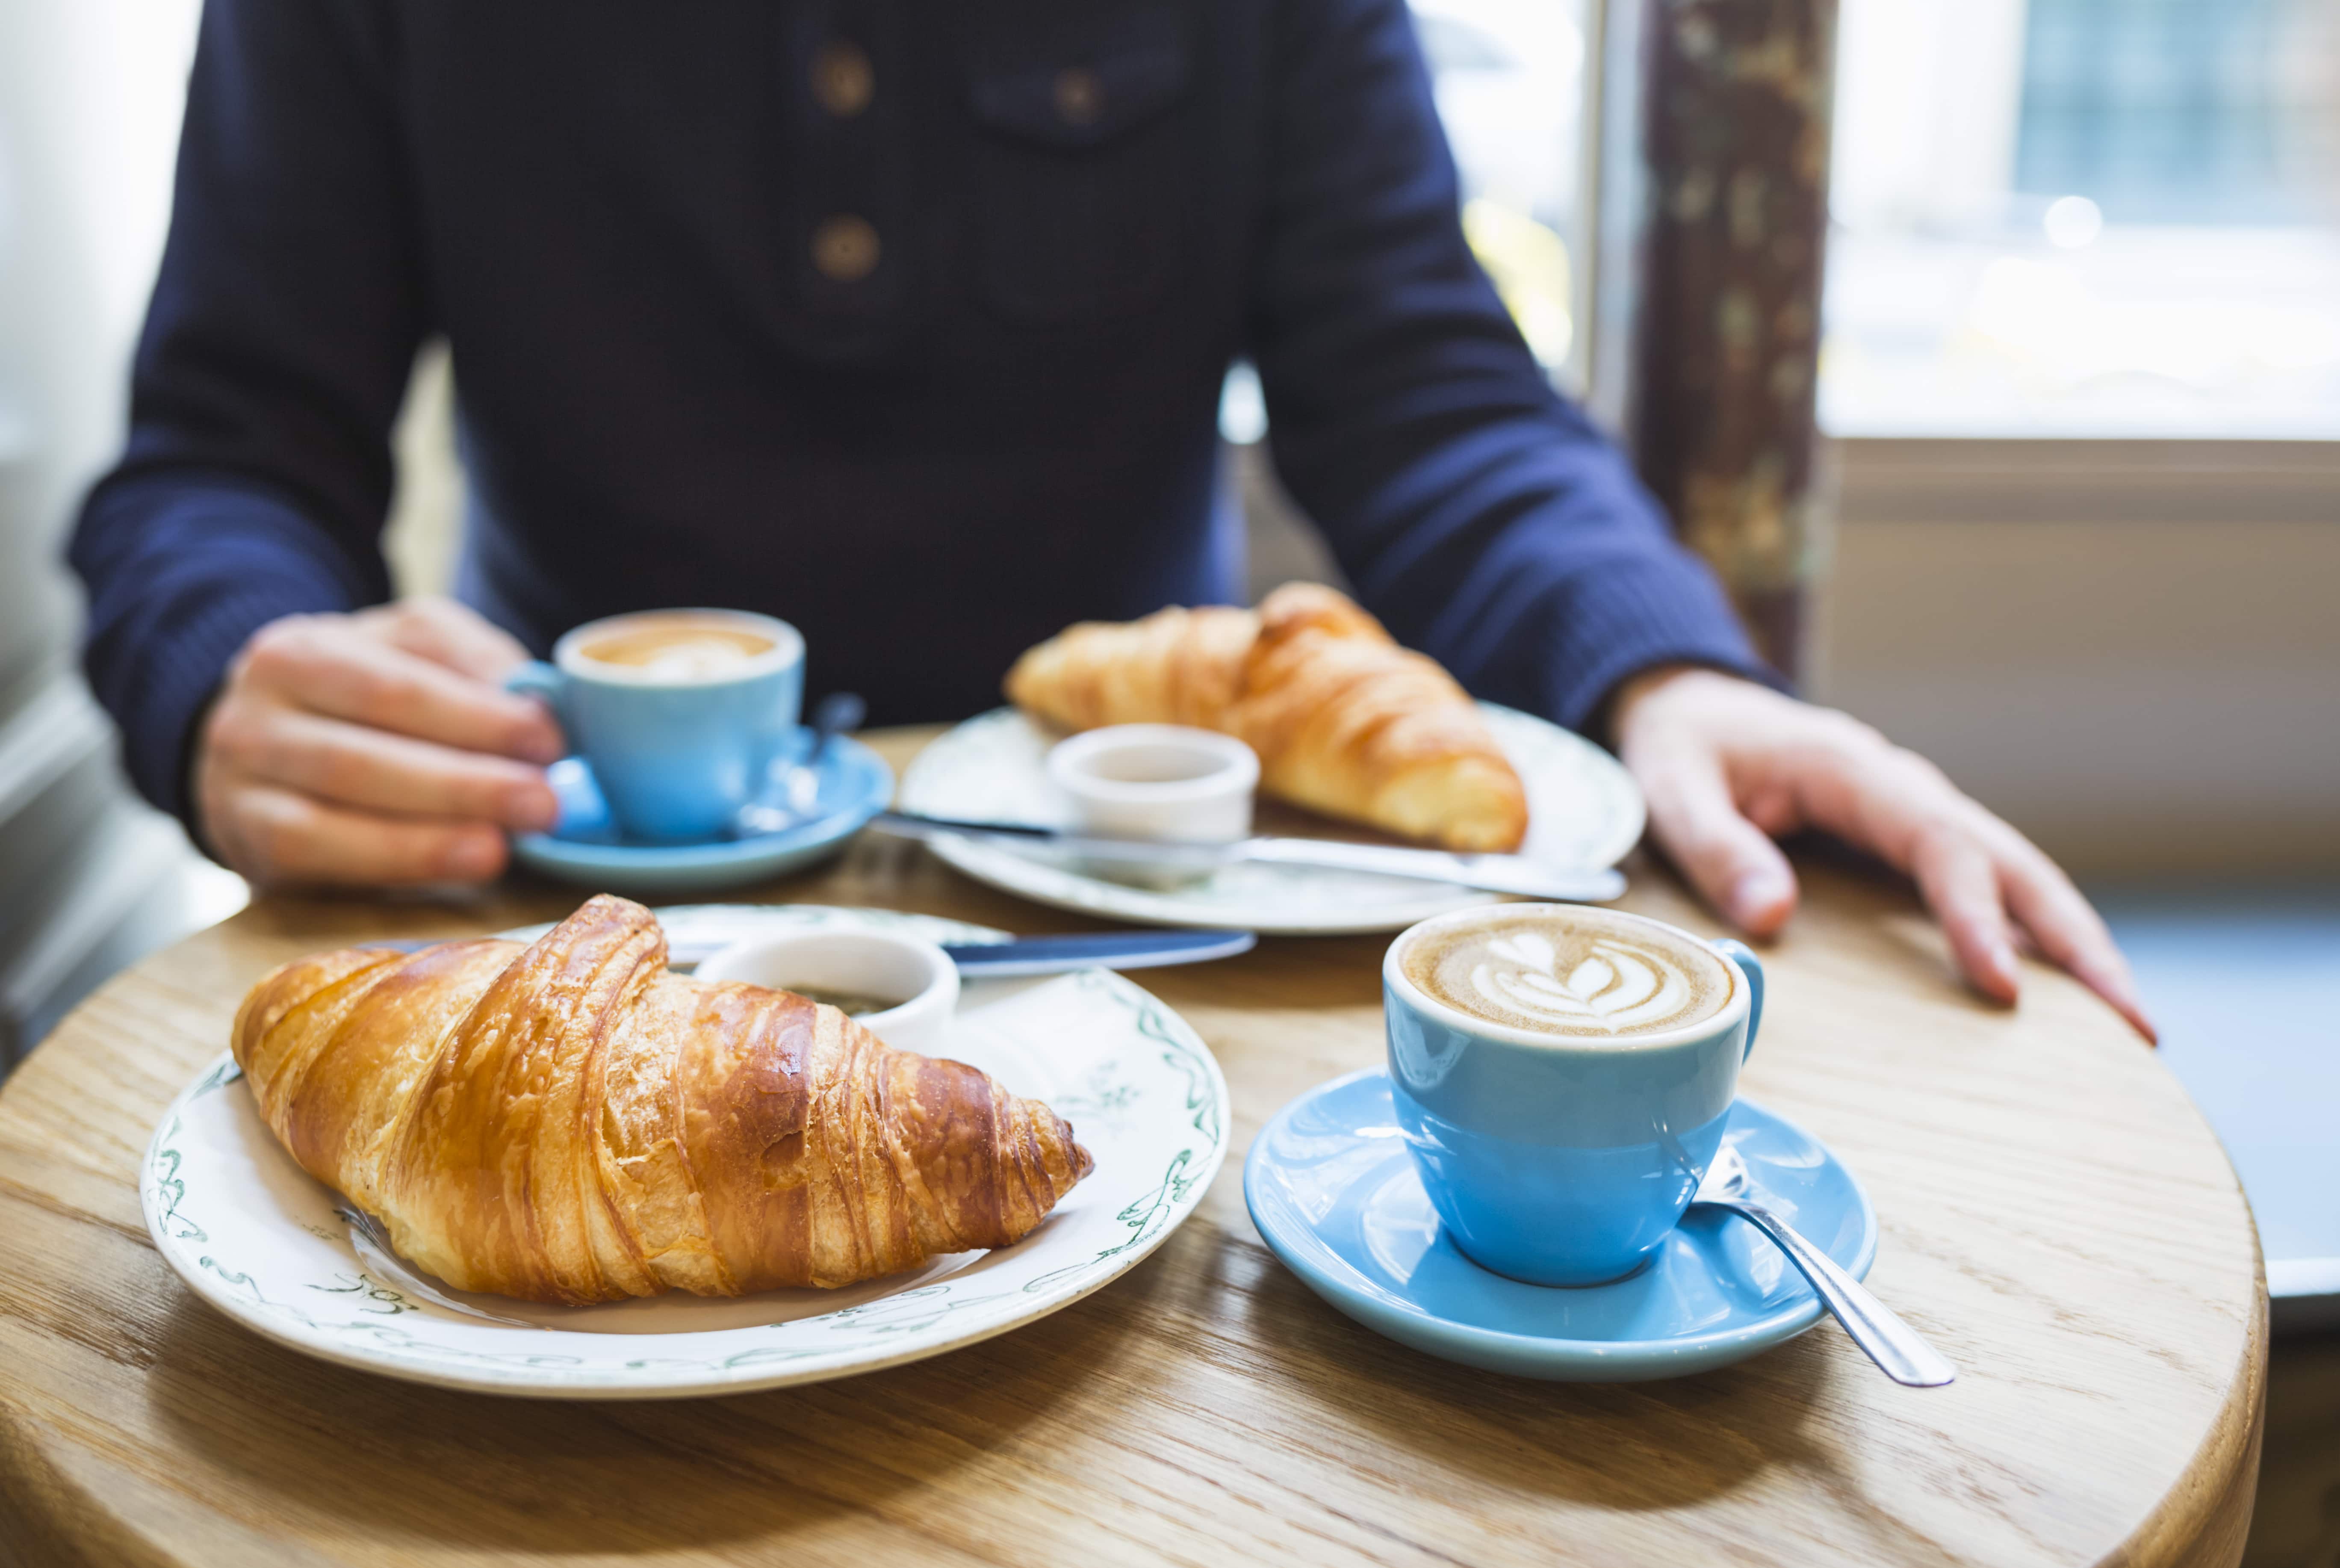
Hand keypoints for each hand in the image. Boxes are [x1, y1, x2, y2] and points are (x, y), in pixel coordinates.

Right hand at [195, 597, 563, 887]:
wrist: (265, 740)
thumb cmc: (362, 691)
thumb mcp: (413, 651)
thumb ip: (470, 663)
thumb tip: (536, 701)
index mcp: (300, 651)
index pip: (393, 687)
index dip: (476, 718)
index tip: (548, 743)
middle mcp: (255, 714)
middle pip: (363, 756)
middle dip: (462, 785)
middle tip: (541, 805)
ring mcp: (240, 782)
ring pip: (335, 814)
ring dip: (429, 836)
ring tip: (502, 848)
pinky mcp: (249, 843)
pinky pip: (317, 856)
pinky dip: (393, 862)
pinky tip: (456, 866)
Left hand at [1610, 666, 2153, 1040]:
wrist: (1689, 705)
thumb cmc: (1682, 747)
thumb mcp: (1671, 787)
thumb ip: (1715, 847)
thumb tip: (1772, 915)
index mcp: (1854, 772)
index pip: (1939, 844)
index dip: (1975, 914)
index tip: (2005, 984)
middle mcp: (1904, 791)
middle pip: (2012, 861)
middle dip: (2076, 940)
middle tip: (2135, 1022)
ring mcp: (1917, 816)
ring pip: (2017, 875)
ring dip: (2074, 944)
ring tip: (2132, 1024)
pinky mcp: (1912, 843)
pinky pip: (1988, 887)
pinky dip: (2034, 935)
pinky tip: (2068, 996)